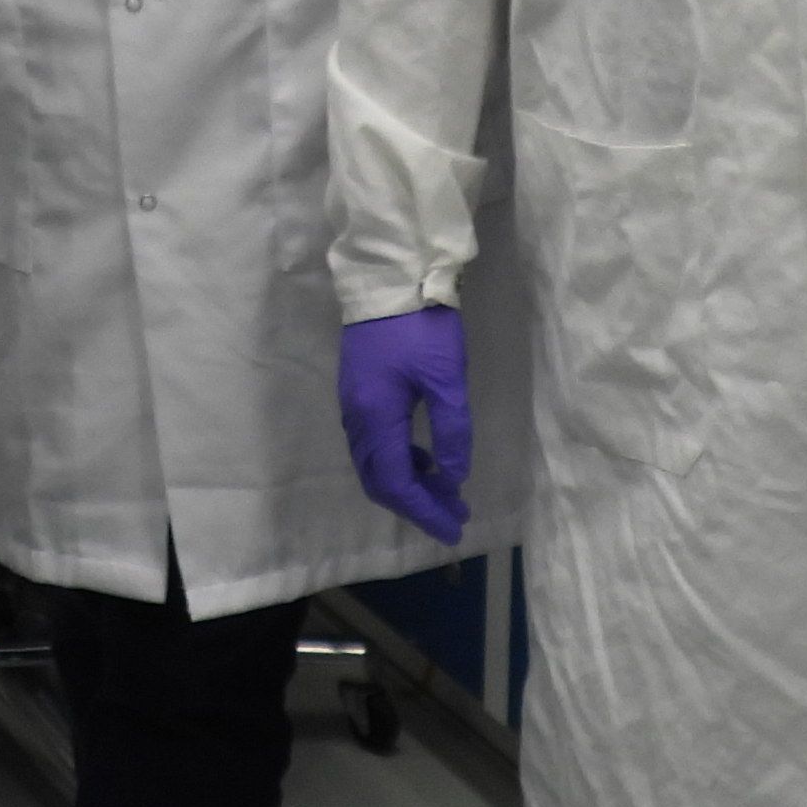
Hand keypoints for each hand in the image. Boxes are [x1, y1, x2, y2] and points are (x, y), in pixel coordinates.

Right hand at [338, 305, 473, 545]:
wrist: (388, 277)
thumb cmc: (421, 326)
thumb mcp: (446, 378)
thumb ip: (451, 431)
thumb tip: (453, 476)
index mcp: (376, 417)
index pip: (396, 483)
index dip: (424, 511)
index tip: (454, 529)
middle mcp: (356, 418)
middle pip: (379, 480)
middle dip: (416, 504)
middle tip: (454, 515)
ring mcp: (353, 405)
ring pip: (375, 464)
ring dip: (408, 484)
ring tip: (446, 490)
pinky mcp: (358, 391)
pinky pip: (374, 444)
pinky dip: (400, 461)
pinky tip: (426, 458)